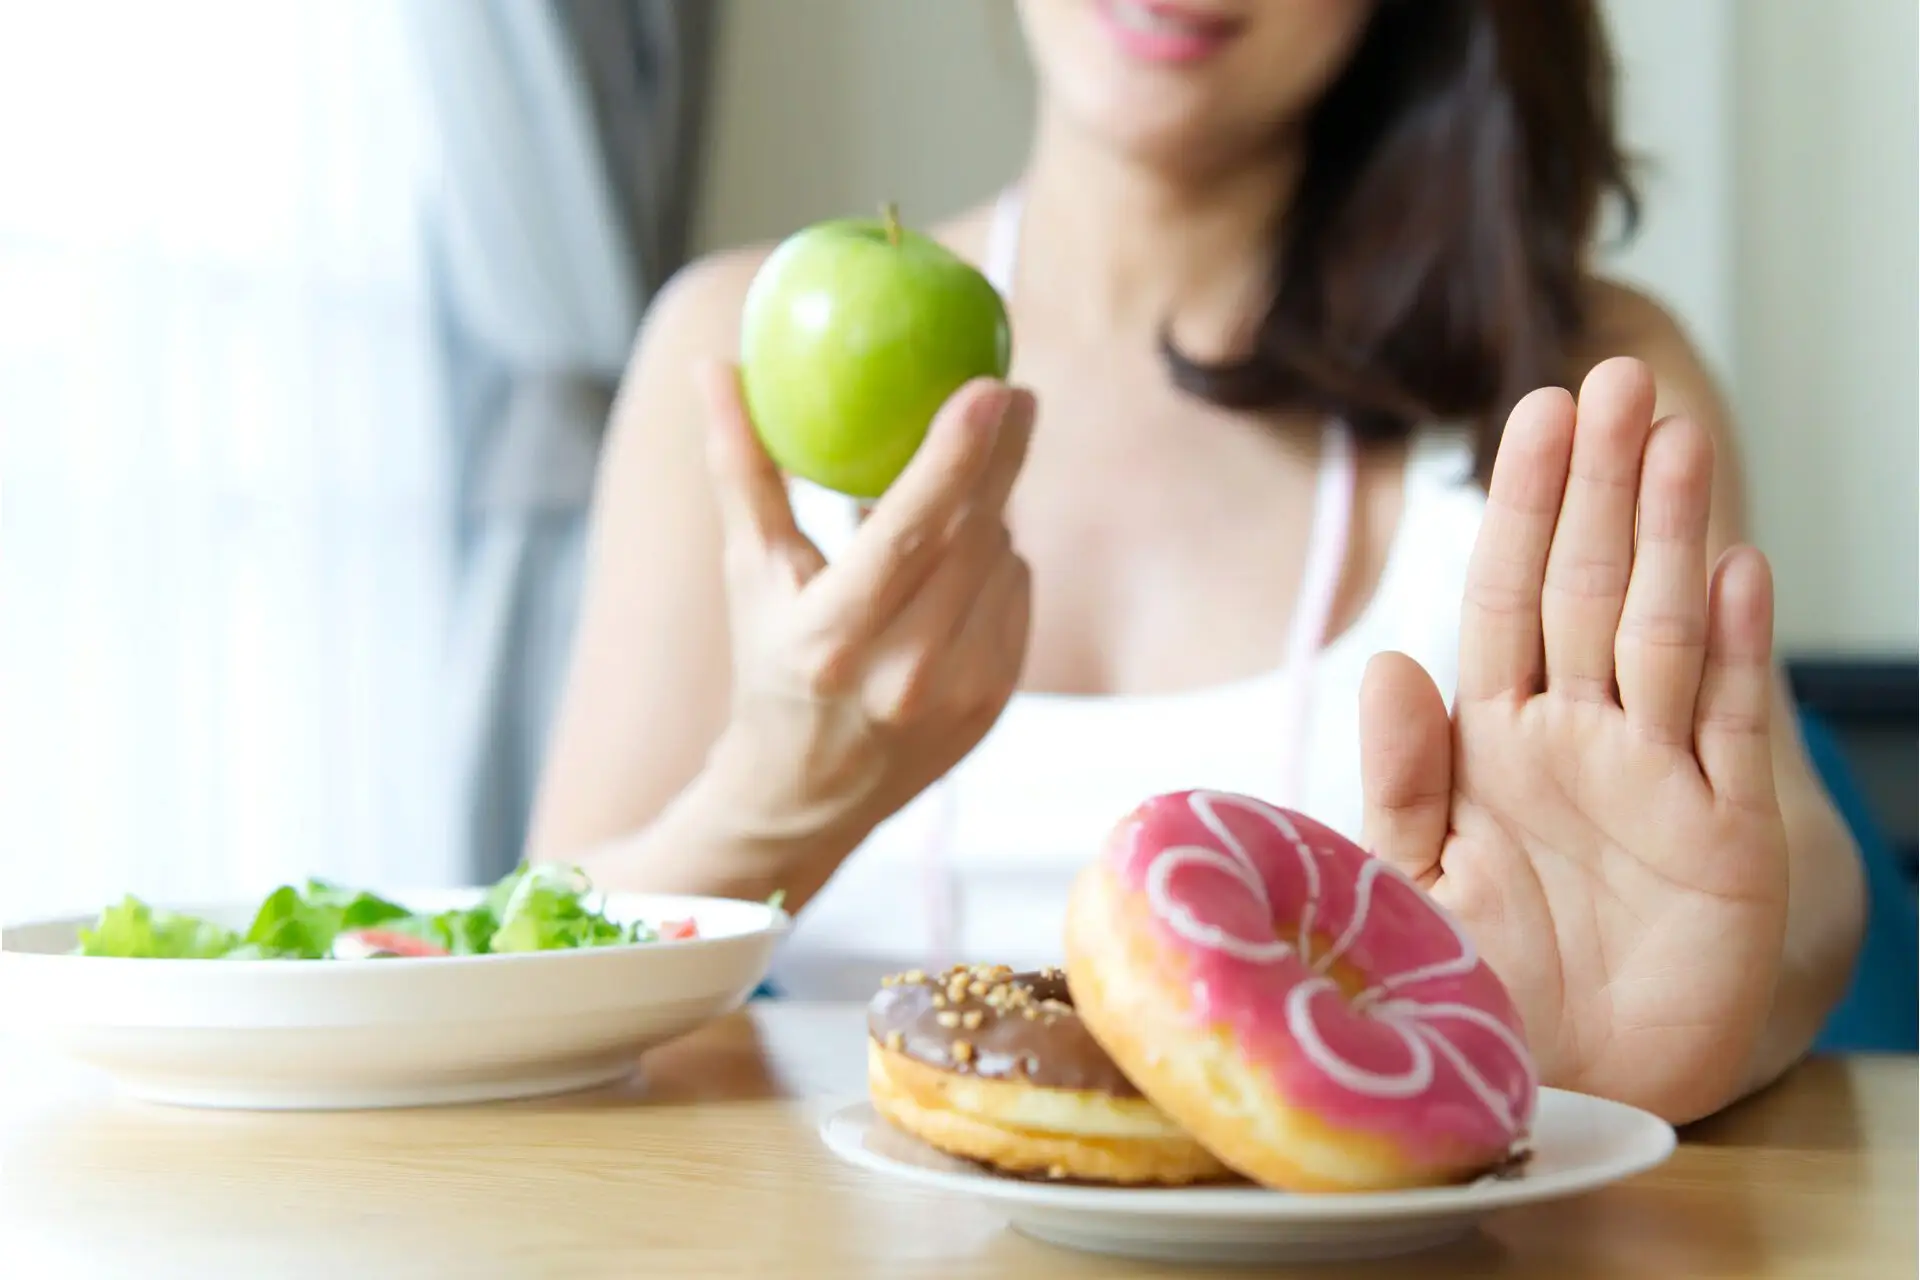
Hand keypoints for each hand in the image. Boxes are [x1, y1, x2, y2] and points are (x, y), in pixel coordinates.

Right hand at [694, 362, 1035, 893]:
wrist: (805, 798)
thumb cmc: (768, 666)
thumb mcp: (747, 574)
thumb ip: (741, 469)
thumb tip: (716, 365)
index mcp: (834, 640)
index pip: (909, 534)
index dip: (954, 457)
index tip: (988, 387)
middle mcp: (905, 674)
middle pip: (976, 536)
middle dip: (1002, 455)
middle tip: (1011, 390)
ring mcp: (961, 693)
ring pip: (1001, 558)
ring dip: (987, 512)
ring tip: (947, 500)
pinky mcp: (997, 700)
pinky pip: (1014, 593)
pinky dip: (993, 560)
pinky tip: (955, 563)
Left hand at [1359, 357, 1789, 1122]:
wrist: (1554, 1090)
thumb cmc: (1475, 986)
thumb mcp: (1408, 883)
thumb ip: (1399, 780)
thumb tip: (1390, 661)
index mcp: (1492, 741)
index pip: (1507, 598)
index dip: (1523, 508)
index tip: (1534, 411)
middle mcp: (1577, 740)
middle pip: (1591, 590)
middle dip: (1601, 487)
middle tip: (1614, 379)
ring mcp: (1657, 780)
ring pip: (1665, 633)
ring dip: (1671, 536)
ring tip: (1675, 438)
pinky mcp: (1726, 839)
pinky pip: (1730, 728)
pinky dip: (1736, 650)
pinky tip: (1738, 566)